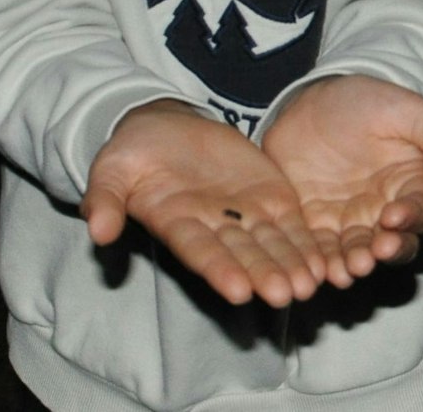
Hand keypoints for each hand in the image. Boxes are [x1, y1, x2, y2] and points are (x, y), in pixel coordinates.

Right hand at [81, 99, 324, 307]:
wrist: (166, 127)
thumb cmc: (134, 152)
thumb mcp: (112, 169)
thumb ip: (106, 199)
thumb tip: (97, 230)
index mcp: (176, 223)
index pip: (199, 251)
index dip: (218, 270)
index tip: (237, 291)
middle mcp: (214, 228)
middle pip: (241, 255)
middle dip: (264, 274)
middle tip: (286, 295)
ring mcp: (244, 215)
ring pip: (271, 245)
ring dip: (291, 265)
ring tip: (311, 284)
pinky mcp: (270, 198)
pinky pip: (292, 224)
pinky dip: (307, 242)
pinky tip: (325, 260)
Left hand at [261, 75, 422, 287]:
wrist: (316, 99)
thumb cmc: (369, 102)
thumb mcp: (406, 109)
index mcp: (410, 185)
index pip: (418, 209)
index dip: (410, 217)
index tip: (393, 217)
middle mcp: (383, 211)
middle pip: (392, 242)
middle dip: (384, 252)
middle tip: (372, 254)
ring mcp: (348, 221)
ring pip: (357, 253)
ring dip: (353, 265)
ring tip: (345, 270)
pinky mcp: (314, 224)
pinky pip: (319, 249)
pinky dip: (319, 263)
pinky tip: (315, 269)